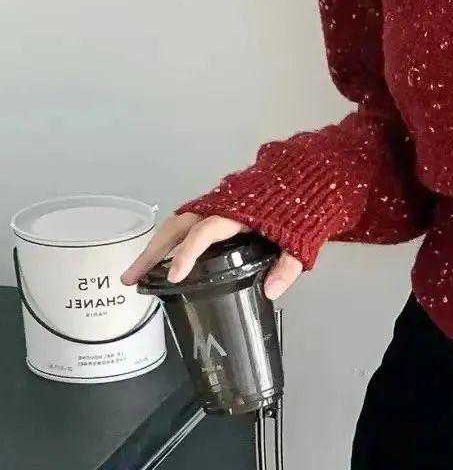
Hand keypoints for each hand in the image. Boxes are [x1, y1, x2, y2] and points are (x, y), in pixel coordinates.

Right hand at [119, 212, 301, 299]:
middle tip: (130, 278)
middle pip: (176, 227)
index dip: (187, 253)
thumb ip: (287, 265)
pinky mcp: (212, 208)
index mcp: (237, 213)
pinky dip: (167, 240)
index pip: (204, 232)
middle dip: (151, 253)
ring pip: (175, 224)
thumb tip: (272, 291)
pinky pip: (183, 223)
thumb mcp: (299, 239)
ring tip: (136, 274)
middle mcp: (218, 206)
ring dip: (153, 247)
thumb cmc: (300, 207)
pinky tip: (158, 260)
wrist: (304, 178)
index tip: (173, 275)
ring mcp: (212, 205)